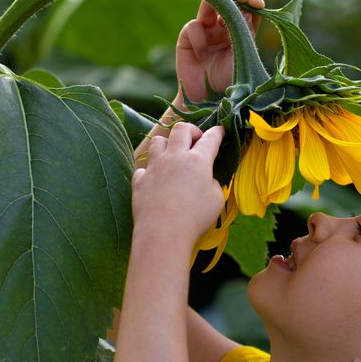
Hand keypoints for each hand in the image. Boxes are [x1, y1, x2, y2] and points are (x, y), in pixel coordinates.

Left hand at [131, 123, 224, 243]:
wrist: (163, 232)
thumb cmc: (195, 217)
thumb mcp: (216, 199)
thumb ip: (213, 183)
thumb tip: (205, 179)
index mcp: (197, 160)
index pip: (210, 138)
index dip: (218, 132)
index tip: (221, 130)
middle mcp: (174, 157)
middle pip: (181, 129)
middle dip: (191, 130)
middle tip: (195, 141)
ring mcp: (154, 167)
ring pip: (157, 141)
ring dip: (167, 144)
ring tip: (172, 156)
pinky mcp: (139, 180)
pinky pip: (143, 168)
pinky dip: (150, 172)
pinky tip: (155, 181)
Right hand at [175, 0, 264, 105]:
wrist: (206, 101)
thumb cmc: (228, 82)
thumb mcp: (242, 56)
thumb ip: (244, 32)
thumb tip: (246, 8)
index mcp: (240, 32)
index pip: (248, 12)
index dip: (252, 3)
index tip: (256, 2)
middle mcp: (223, 28)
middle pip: (228, 4)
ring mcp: (205, 31)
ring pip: (208, 7)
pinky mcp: (187, 38)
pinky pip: (193, 26)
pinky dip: (199, 37)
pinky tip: (202, 53)